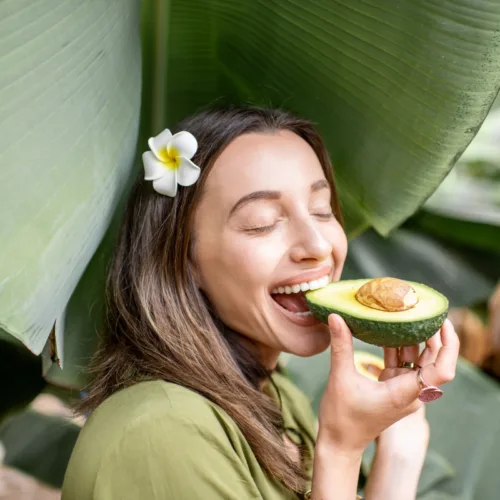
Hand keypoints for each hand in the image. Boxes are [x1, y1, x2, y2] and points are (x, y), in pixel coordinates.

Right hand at [316, 316, 458, 453]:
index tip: (443, 322)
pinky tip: (392, 330)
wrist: (340, 442)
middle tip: (425, 311)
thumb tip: (336, 317)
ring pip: (419, 362)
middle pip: (434, 362)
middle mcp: (410, 393)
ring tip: (409, 315)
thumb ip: (341, 346)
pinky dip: (400, 347)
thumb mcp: (340, 378)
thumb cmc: (342, 417)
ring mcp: (403, 390)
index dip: (448, 346)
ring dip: (416, 340)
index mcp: (405, 393)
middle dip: (434, 336)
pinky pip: (403, 364)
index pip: (441, 370)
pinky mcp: (393, 388)